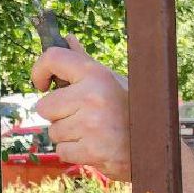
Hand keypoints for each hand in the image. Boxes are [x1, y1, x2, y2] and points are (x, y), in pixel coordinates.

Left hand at [31, 39, 131, 181]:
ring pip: (53, 132)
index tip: (42, 84)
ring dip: (67, 136)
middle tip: (81, 117)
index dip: (39, 71)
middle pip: (44, 106)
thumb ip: (85, 63)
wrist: (154, 146)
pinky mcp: (92, 150)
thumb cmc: (129, 108)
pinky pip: (62, 151)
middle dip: (57, 114)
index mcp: (96, 74)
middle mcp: (92, 96)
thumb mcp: (112, 81)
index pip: (53, 58)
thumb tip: (67, 40)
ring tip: (92, 132)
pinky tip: (94, 146)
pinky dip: (74, 152)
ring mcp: (91, 125)